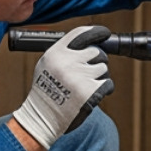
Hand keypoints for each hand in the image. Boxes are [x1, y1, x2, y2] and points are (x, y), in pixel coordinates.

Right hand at [11, 25, 114, 149]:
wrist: (42, 118)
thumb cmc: (45, 92)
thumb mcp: (46, 65)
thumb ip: (64, 52)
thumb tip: (91, 43)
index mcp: (56, 53)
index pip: (81, 34)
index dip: (97, 32)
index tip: (105, 34)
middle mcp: (67, 62)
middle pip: (97, 52)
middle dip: (97, 61)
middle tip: (88, 72)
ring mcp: (79, 77)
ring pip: (103, 68)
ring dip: (99, 77)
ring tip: (85, 86)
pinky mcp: (90, 92)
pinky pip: (108, 83)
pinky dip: (104, 89)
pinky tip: (92, 94)